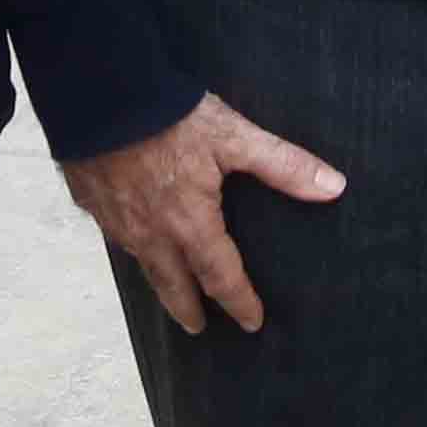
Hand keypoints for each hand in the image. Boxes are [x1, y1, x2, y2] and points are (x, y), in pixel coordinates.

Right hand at [59, 92, 345, 334]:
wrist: (102, 98)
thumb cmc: (172, 119)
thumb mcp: (236, 138)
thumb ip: (283, 165)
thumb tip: (334, 188)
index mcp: (190, 224)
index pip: (221, 276)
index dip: (239, 301)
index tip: (252, 323)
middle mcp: (151, 235)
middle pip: (173, 285)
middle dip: (188, 309)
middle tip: (198, 328)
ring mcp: (116, 223)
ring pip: (141, 265)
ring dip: (159, 283)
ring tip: (168, 290)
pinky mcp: (91, 204)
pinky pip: (114, 239)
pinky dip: (131, 250)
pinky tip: (132, 242)